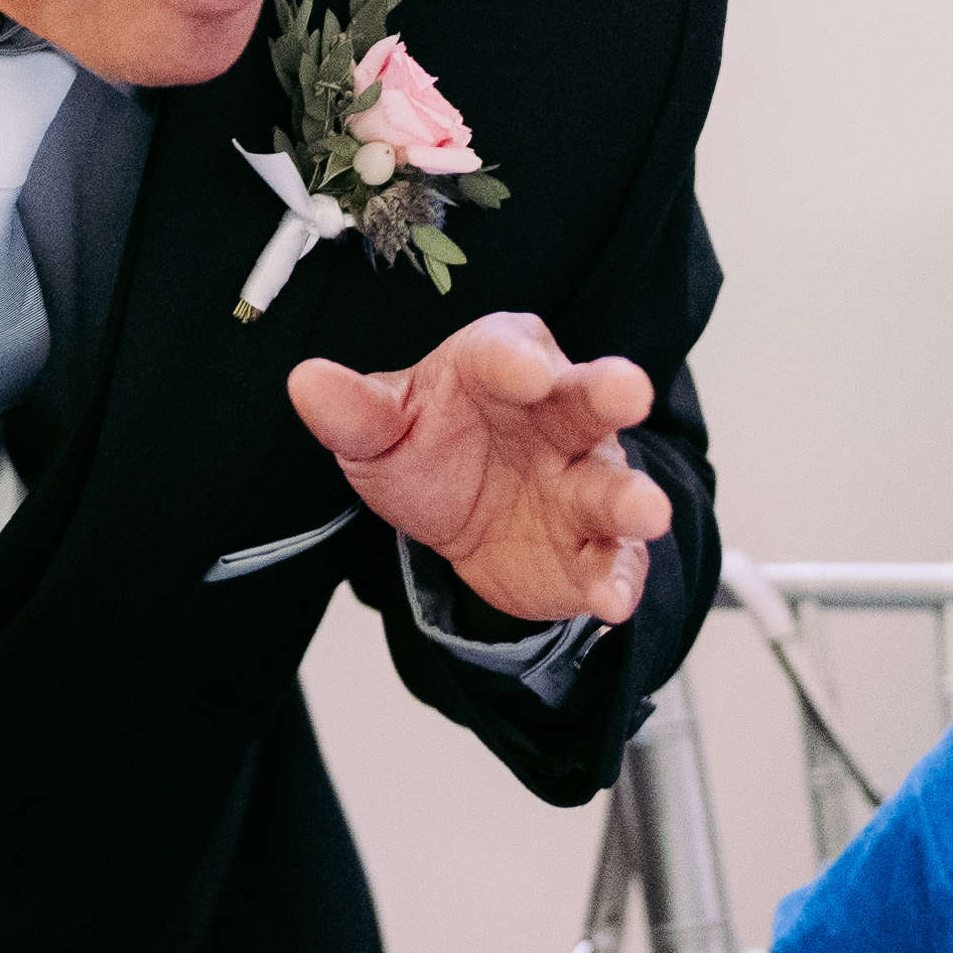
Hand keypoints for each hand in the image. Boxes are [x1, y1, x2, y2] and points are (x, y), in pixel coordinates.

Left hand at [286, 312, 671, 623]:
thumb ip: (352, 411)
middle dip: (610, 393)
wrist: (461, 522)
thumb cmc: (429, 449)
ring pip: (612, 483)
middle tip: (628, 390)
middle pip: (588, 399)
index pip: (508, 352)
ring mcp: (583, 480)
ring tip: (646, 512)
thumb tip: (306, 382)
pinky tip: (611, 599)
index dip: (516, 361)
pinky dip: (616, 578)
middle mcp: (558, 415)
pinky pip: (612, 559)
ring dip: (631, 497)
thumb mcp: (380, 431)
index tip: (526, 372)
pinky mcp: (594, 545)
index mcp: (502, 365)